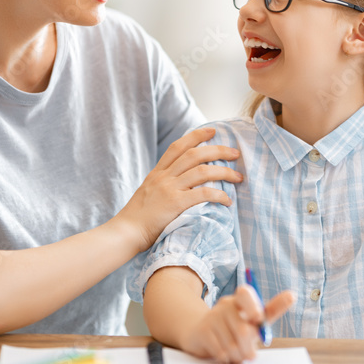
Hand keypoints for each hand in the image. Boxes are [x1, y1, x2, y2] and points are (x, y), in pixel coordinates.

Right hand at [115, 127, 240, 251]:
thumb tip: (181, 184)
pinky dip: (218, 195)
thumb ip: (163, 185)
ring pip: (202, 171)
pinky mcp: (175, 204)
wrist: (125, 232)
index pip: (178, 146)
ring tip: (238, 177)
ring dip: (224, 172)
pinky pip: (203, 194)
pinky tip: (227, 201)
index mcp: (157, 173)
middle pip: (195, 154)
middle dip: (218, 150)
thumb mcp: (148, 193)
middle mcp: (164, 177)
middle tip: (235, 153)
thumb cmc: (137, 219)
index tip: (212, 131)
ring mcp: (169, 189)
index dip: (196, 136)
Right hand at [180, 286, 295, 363]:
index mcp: (240, 300)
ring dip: (237, 357)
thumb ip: (272, 311)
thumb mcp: (254, 321)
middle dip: (248, 350)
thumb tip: (292, 295)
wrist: (202, 335)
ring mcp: (212, 316)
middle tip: (249, 356)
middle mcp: (225, 305)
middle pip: (244, 331)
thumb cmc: (234, 328)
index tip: (258, 319)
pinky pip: (220, 351)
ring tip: (235, 355)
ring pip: (232, 345)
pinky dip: (226, 359)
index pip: (245, 294)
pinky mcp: (203, 331)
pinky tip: (223, 355)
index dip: (253, 307)